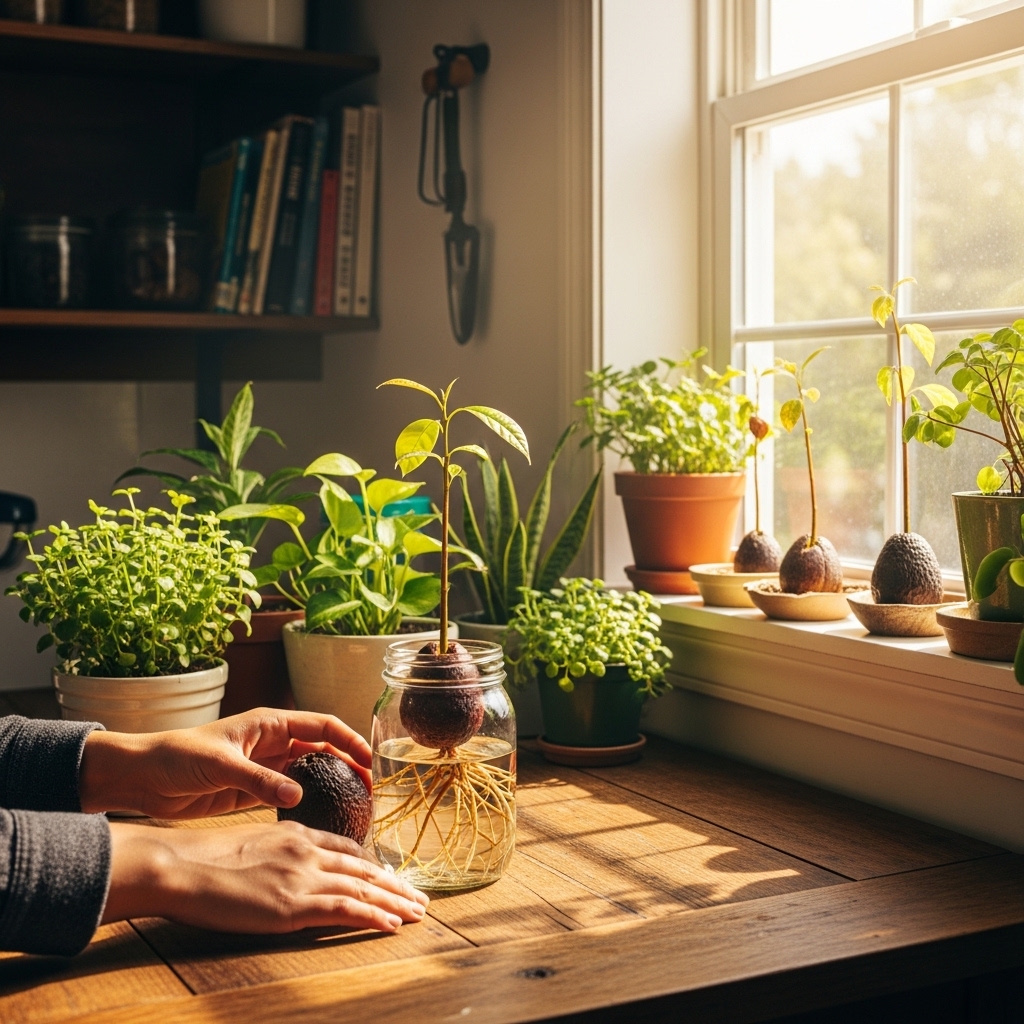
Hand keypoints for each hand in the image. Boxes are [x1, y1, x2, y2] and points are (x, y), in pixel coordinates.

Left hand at [80, 709, 371, 818]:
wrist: (143, 777)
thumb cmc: (177, 756)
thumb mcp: (220, 765)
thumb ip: (259, 781)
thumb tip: (297, 797)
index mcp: (269, 724)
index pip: (321, 725)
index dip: (348, 739)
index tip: (367, 759)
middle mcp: (272, 743)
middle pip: (322, 749)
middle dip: (348, 764)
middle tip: (368, 789)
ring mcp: (264, 768)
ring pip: (310, 773)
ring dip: (332, 785)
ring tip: (353, 806)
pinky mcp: (253, 792)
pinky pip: (290, 795)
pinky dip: (309, 804)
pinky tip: (321, 819)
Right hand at [103, 821, 428, 933]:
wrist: (182, 865)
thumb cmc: (202, 859)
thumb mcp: (248, 844)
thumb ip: (274, 851)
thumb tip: (282, 867)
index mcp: (294, 836)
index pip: (344, 849)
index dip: (371, 865)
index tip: (389, 876)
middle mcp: (306, 853)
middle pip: (363, 868)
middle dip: (394, 884)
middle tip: (419, 896)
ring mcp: (303, 878)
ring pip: (362, 888)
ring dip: (395, 901)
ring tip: (418, 912)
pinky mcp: (294, 905)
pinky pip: (346, 910)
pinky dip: (373, 917)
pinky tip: (392, 924)